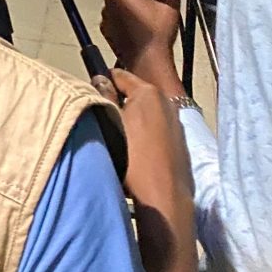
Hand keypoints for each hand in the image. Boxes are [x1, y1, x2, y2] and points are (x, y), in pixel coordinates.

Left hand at [101, 0, 182, 88]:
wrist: (148, 58)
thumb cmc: (157, 31)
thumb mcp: (170, 2)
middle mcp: (109, 0)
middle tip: (154, 7)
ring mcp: (105, 16)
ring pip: (120, 6)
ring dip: (131, 9)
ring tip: (147, 20)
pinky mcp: (105, 29)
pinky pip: (116, 20)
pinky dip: (125, 21)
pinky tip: (139, 28)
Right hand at [105, 68, 197, 230]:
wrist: (164, 196)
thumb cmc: (132, 156)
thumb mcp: (110, 123)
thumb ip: (103, 97)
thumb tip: (100, 80)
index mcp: (149, 93)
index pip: (120, 75)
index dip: (103, 81)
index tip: (90, 93)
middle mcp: (168, 103)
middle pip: (135, 95)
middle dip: (118, 102)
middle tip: (100, 118)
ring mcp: (177, 123)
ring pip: (146, 113)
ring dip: (131, 119)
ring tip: (116, 137)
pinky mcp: (181, 143)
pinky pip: (157, 130)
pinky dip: (145, 134)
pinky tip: (134, 152)